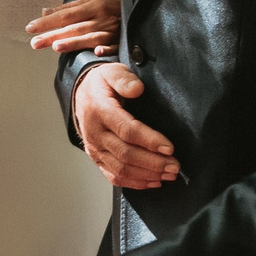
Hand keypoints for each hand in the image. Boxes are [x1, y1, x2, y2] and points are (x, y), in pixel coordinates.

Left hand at [27, 0, 122, 53]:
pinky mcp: (125, 41)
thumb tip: (44, 12)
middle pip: (74, 28)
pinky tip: (98, 53)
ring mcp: (113, 30)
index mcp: (92, 6)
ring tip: (57, 47)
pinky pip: (116, 46)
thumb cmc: (113, 4)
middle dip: (54, 35)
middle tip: (34, 43)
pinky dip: (108, 49)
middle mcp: (101, 18)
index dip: (48, 22)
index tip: (30, 28)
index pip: (65, 15)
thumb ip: (68, 8)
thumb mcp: (91, 1)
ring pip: (91, 37)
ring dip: (76, 42)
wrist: (143, 5)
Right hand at [74, 65, 179, 188]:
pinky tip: (153, 182)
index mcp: (100, 111)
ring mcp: (95, 148)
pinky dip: (135, 183)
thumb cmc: (101, 85)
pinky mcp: (97, 159)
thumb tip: (137, 89)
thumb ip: (124, 79)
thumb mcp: (111, 72)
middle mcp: (96, 133)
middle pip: (126, 154)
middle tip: (175, 166)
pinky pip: (114, 176)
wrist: (81, 96)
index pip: (127, 130)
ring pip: (121, 168)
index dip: (149, 140)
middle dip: (153, 162)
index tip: (170, 148)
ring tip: (169, 175)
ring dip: (147, 174)